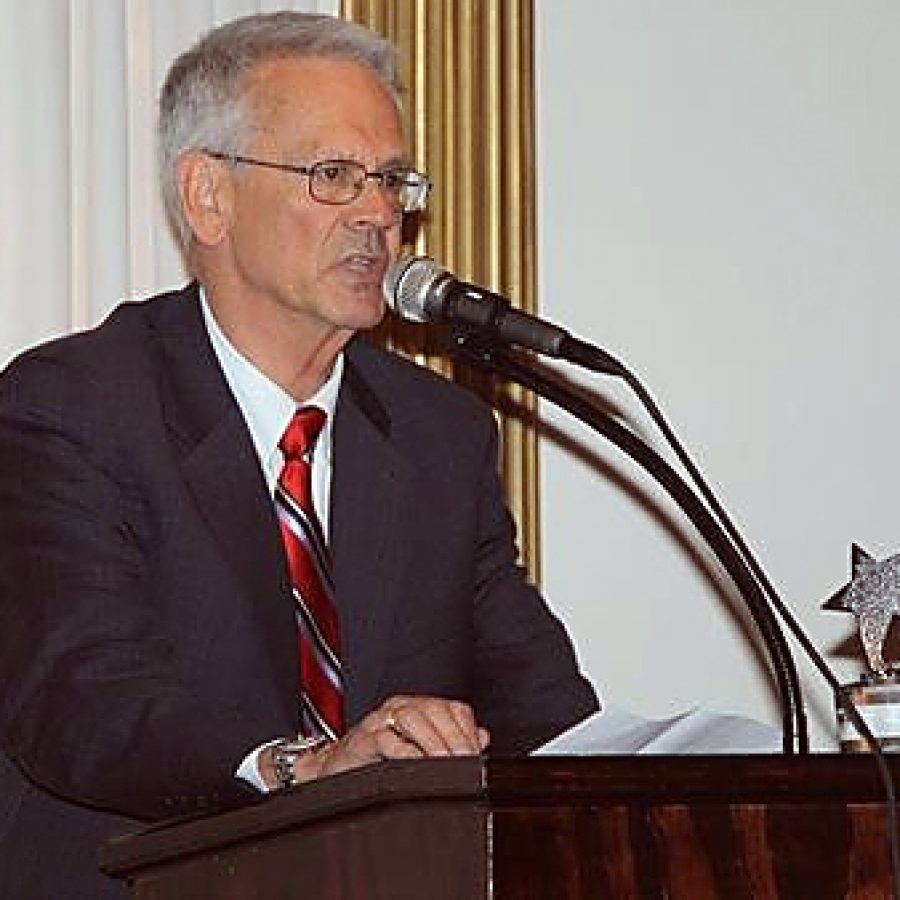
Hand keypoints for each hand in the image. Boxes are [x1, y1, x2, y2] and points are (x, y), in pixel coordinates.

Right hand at [286, 695, 489, 784]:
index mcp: (418, 707)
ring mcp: (379, 721)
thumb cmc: (376, 760)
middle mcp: (399, 708)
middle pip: (435, 710)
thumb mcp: (419, 749)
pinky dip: (405, 752)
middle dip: (455, 738)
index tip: (478, 755)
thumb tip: (483, 737)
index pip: (453, 708)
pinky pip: (385, 739)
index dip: (468, 731)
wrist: (333, 770)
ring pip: (412, 718)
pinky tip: (417, 766)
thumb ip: (451, 740)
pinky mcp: (361, 740)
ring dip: (434, 743)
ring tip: (445, 763)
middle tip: (465, 762)